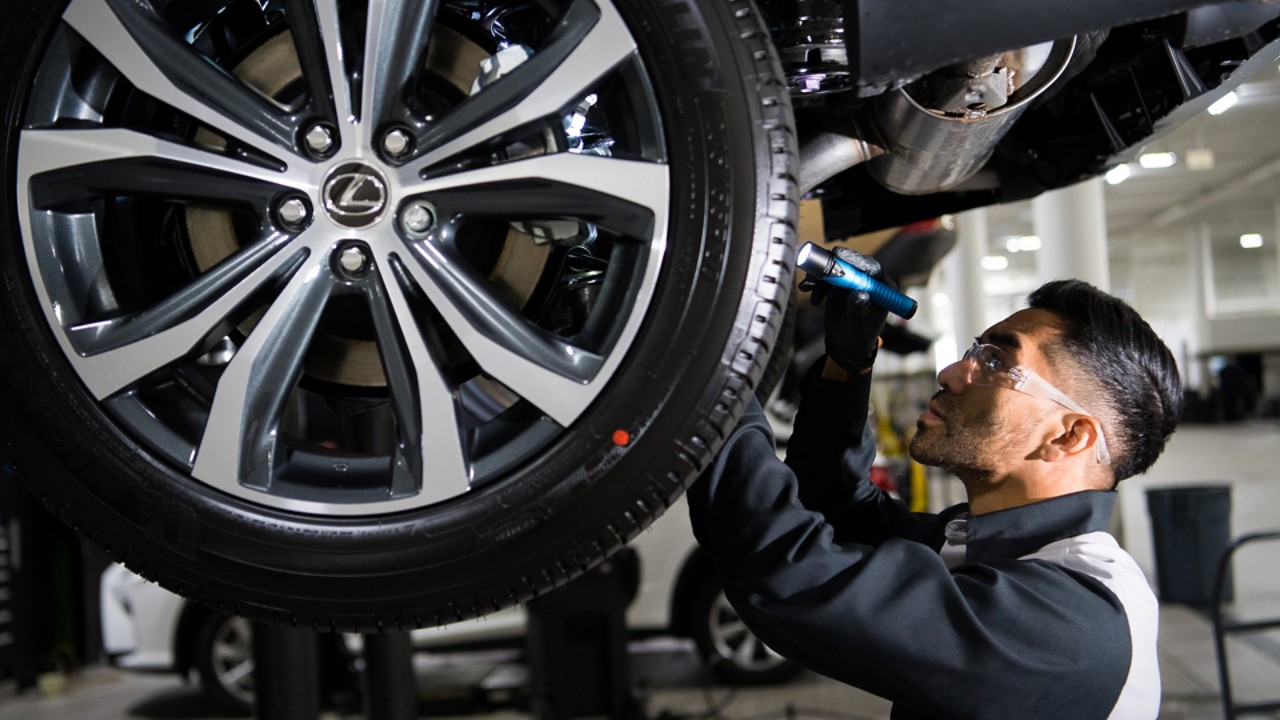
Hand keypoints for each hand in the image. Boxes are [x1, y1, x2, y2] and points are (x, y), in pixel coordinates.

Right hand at [799, 246, 888, 372]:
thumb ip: (859, 307)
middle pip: (851, 263)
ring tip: (808, 286)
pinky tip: (808, 290)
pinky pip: (826, 275)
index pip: (871, 267)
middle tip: (815, 273)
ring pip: (835, 267)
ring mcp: (853, 280)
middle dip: (831, 266)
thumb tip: (859, 294)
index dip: (854, 260)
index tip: (838, 257)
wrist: (845, 344)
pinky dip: (815, 280)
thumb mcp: (858, 323)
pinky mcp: (840, 283)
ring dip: (819, 274)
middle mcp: (869, 280)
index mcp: (882, 288)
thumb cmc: (858, 335)